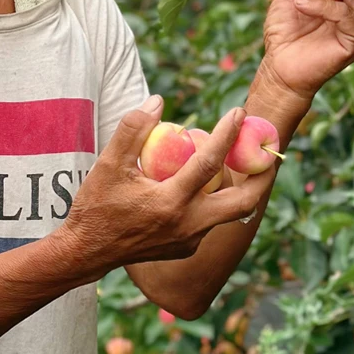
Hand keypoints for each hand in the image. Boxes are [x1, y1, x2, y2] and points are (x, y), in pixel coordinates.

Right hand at [62, 98, 270, 271]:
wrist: (87, 252)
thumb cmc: (97, 204)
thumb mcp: (108, 163)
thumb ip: (133, 129)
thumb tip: (159, 101)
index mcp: (171, 202)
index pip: (209, 163)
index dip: (227, 134)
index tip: (239, 112)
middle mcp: (188, 225)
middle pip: (244, 202)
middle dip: (262, 176)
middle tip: (266, 151)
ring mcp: (190, 240)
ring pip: (229, 213)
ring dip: (238, 187)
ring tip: (237, 162)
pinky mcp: (187, 248)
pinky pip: (211, 222)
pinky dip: (215, 200)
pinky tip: (204, 184)